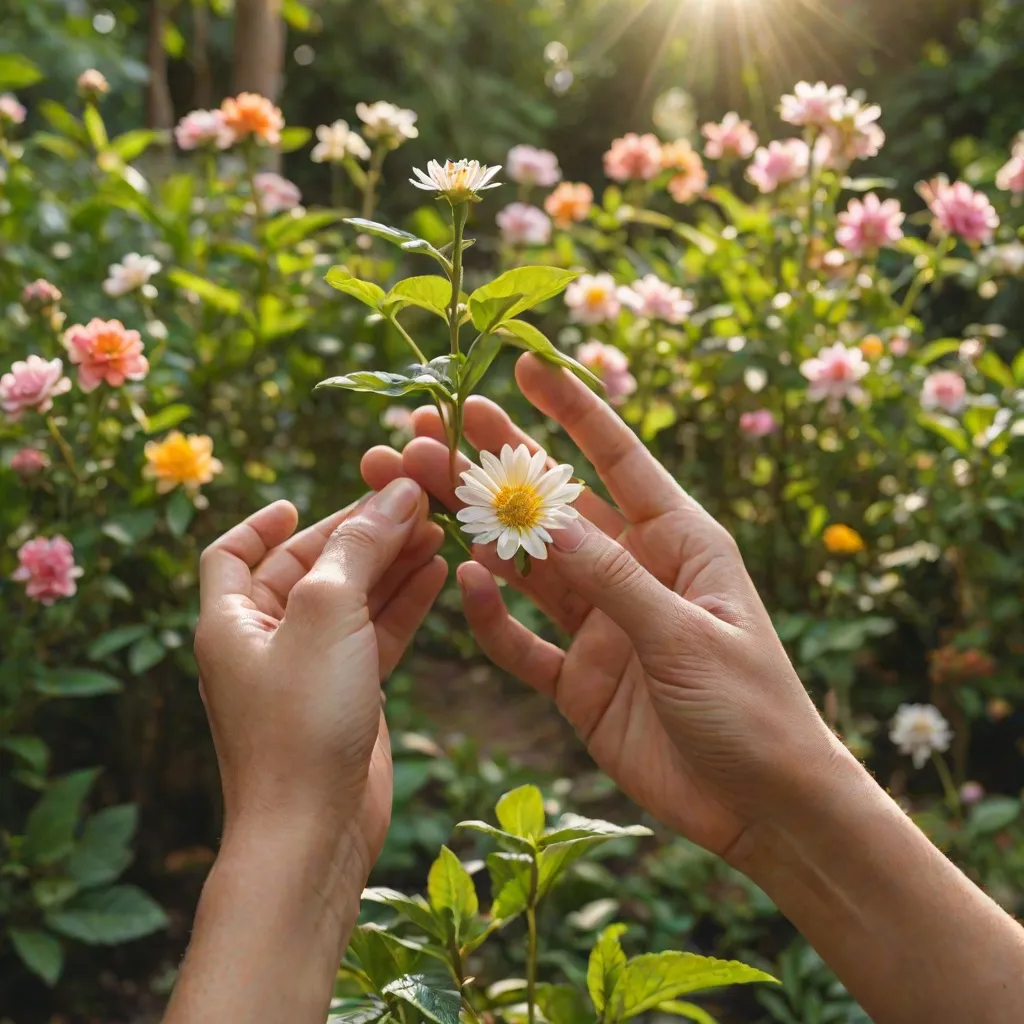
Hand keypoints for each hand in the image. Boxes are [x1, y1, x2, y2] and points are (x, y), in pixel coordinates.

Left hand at [194, 481, 446, 881]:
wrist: (314, 830)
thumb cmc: (301, 720)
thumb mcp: (325, 614)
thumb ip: (359, 548)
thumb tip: (396, 494)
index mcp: (232, 620)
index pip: (233, 554)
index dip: (262, 524)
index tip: (299, 503)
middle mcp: (266, 642)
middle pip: (309, 568)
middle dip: (356, 533)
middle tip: (409, 501)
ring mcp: (311, 671)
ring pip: (352, 599)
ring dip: (389, 563)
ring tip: (435, 528)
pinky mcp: (350, 695)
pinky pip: (376, 634)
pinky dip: (404, 603)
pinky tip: (437, 573)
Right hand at [362, 356, 842, 858]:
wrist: (763, 807)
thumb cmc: (753, 709)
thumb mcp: (685, 636)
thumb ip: (614, 580)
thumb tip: (547, 519)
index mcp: (679, 542)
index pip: (617, 459)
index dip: (571, 408)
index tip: (524, 363)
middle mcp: (634, 572)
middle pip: (554, 507)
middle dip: (497, 464)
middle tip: (435, 426)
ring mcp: (601, 624)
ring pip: (528, 565)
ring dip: (477, 530)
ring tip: (421, 487)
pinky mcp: (577, 677)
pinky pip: (522, 639)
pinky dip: (492, 615)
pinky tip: (464, 582)